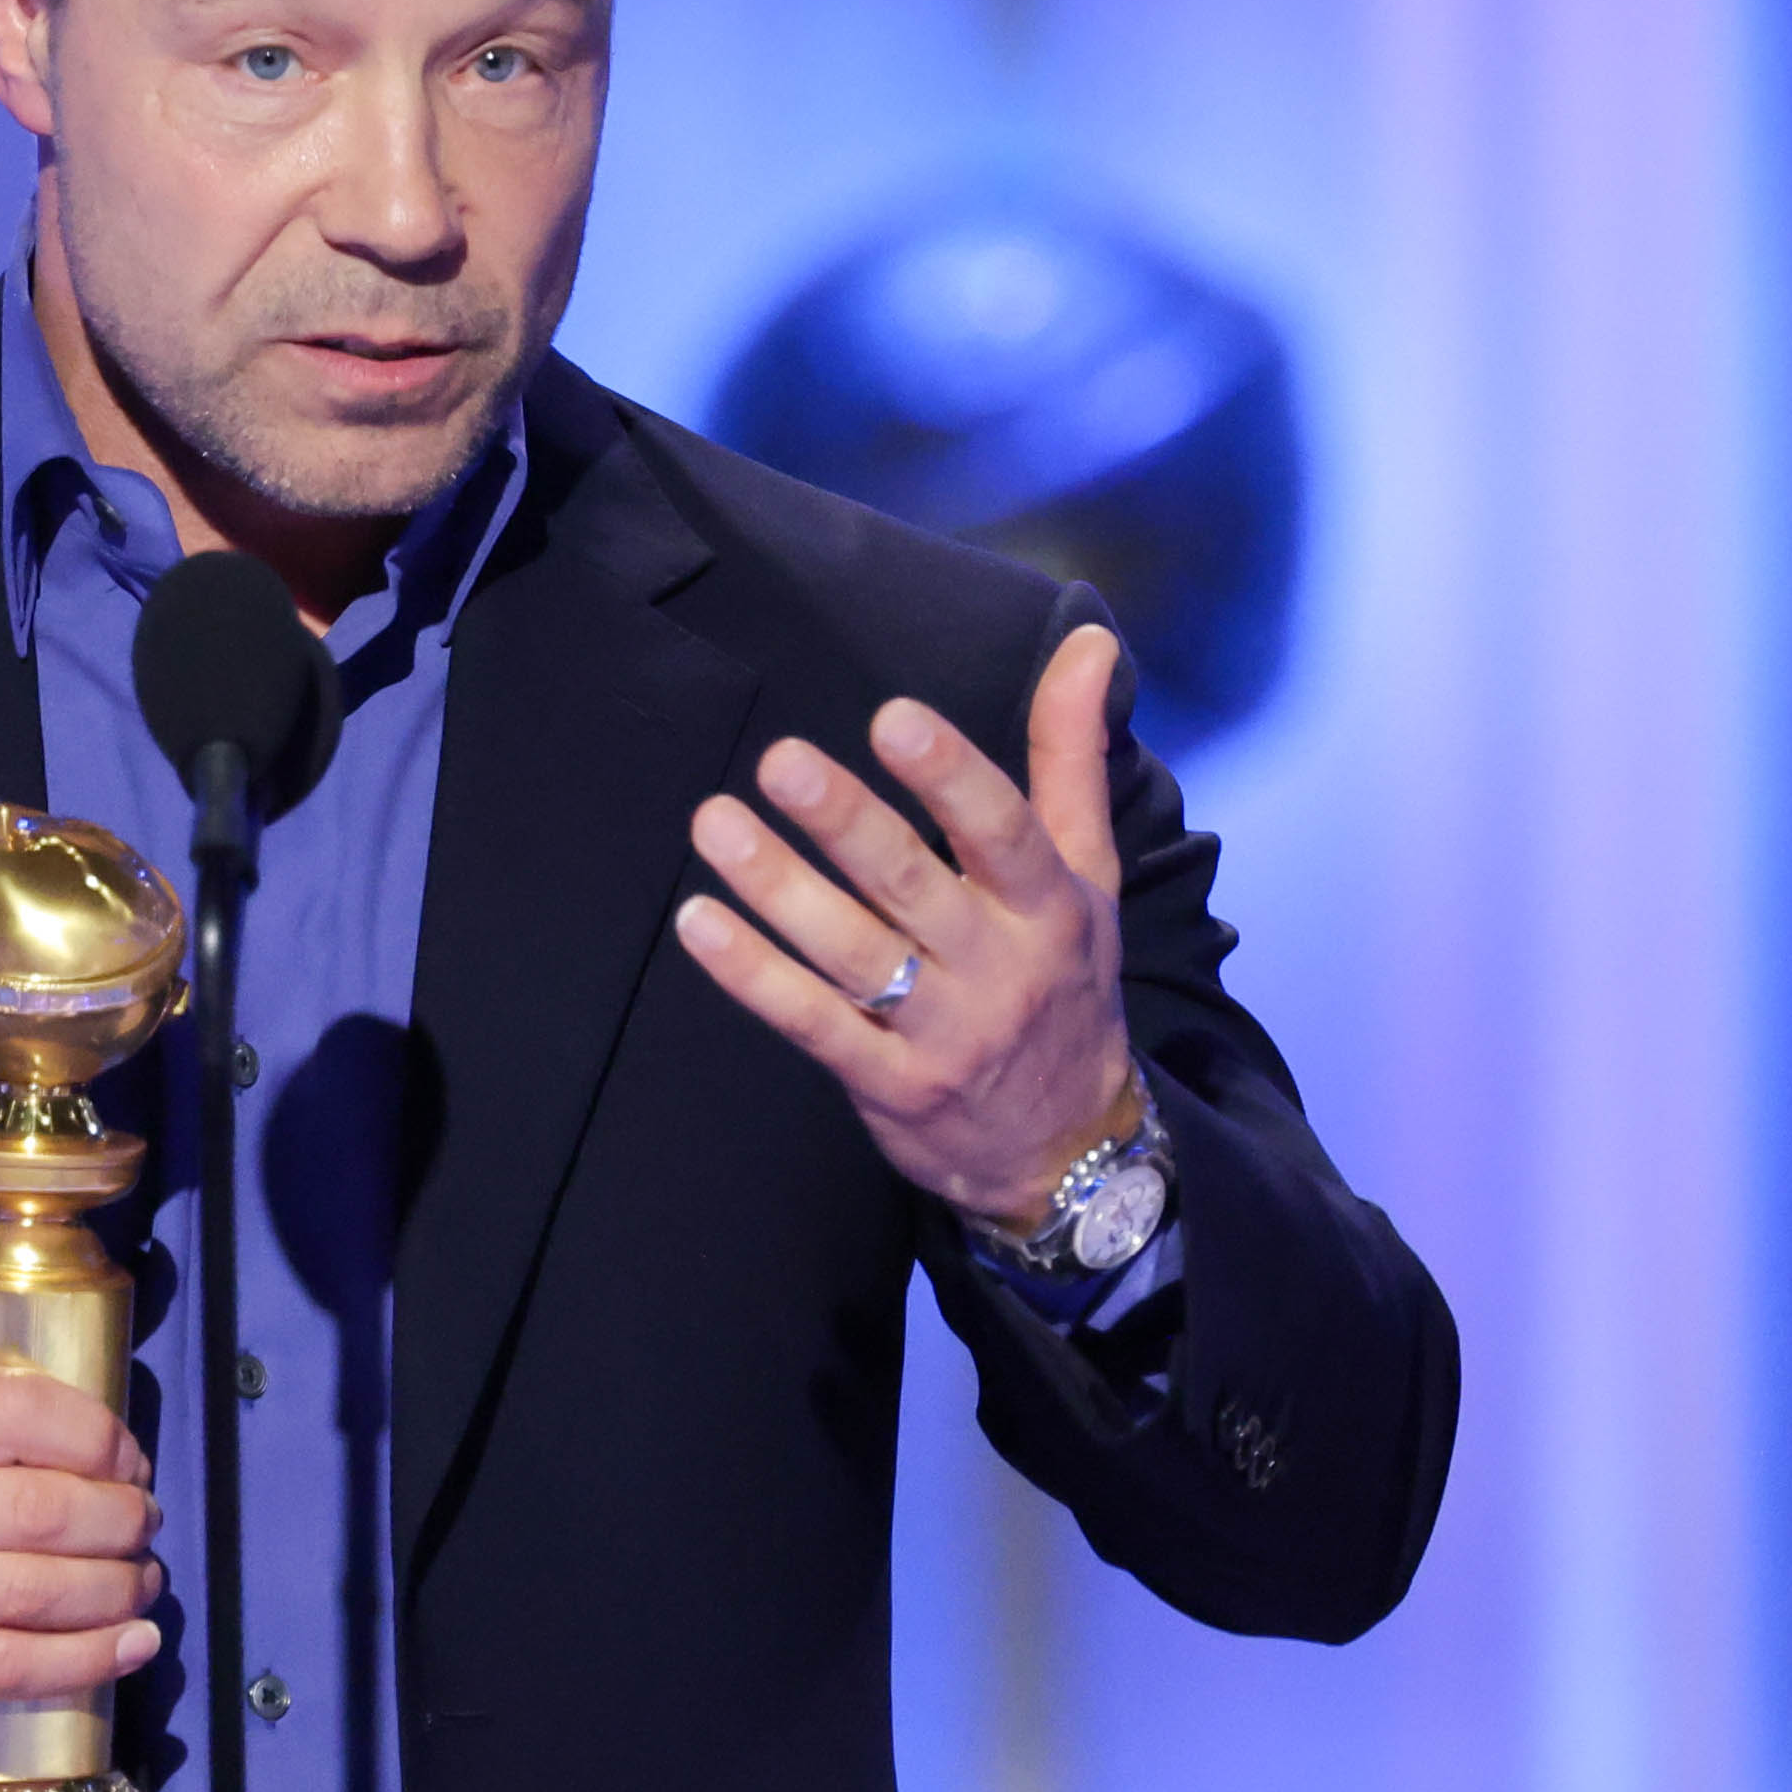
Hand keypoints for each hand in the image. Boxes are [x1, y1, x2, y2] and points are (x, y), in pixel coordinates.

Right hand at [0, 1362, 165, 1722]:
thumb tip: (76, 1415)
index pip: (17, 1413)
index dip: (97, 1436)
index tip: (128, 1459)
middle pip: (42, 1510)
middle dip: (119, 1518)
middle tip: (142, 1523)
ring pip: (39, 1591)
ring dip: (116, 1588)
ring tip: (141, 1578)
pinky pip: (15, 1665)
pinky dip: (88, 1658)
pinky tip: (132, 1644)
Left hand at [673, 621, 1140, 1233]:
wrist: (1066, 1149)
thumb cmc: (1064, 981)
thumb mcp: (1087, 874)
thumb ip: (1071, 756)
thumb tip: (1091, 642)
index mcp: (1048, 906)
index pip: (1004, 832)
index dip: (951, 776)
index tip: (892, 716)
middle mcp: (997, 968)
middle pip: (913, 887)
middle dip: (845, 822)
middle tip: (780, 759)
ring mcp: (939, 1034)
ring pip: (851, 954)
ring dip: (778, 888)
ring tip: (716, 823)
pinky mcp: (886, 1084)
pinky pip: (811, 1025)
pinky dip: (754, 976)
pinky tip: (700, 924)